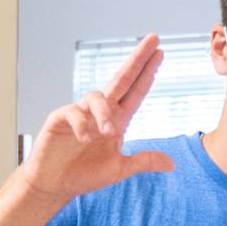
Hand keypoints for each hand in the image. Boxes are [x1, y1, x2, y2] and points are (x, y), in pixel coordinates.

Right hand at [20, 33, 175, 203]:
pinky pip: (73, 111)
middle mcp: (100, 112)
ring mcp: (80, 113)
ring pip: (97, 96)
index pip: (136, 91)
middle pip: (121, 78)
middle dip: (138, 59)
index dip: (148, 73)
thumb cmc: (84, 175)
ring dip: (105, 112)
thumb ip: (143, 162)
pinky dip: (81, 124)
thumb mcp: (119, 169)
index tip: (161, 53)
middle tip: (153, 39)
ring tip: (109, 132)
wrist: (54, 185)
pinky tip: (84, 138)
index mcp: (116, 120)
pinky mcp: (60, 119)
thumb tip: (172, 164)